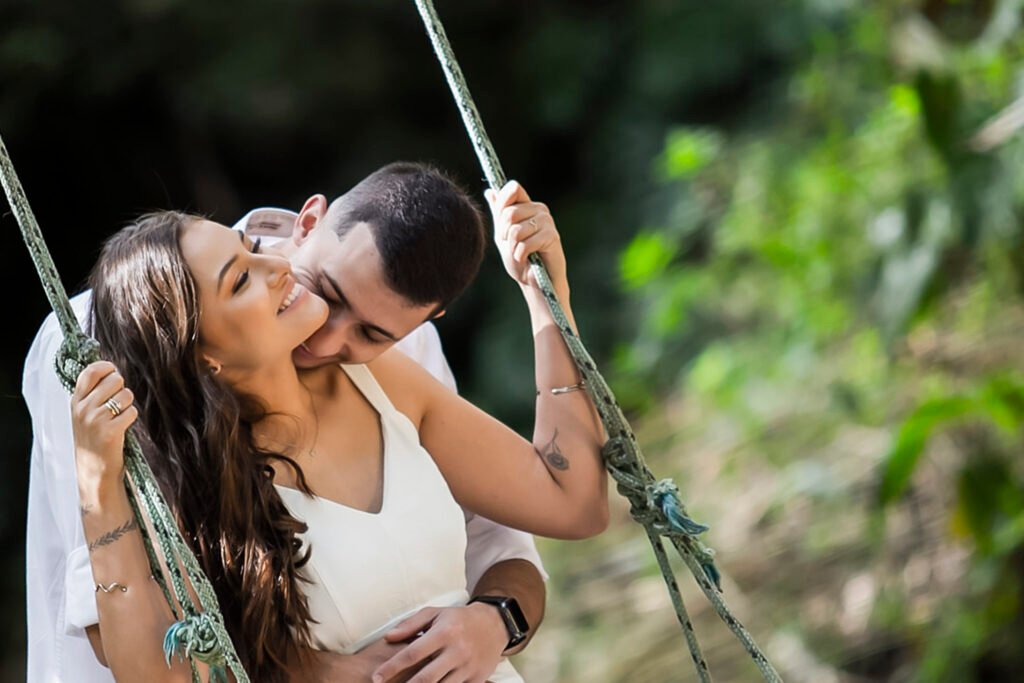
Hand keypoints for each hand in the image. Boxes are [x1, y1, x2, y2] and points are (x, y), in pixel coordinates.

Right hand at [71, 361, 136, 485]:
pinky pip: (131, 412)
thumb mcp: (84, 414)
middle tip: (117, 404)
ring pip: (126, 395)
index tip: (113, 372)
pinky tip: (122, 427)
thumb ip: (92, 394)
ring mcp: (95, 420)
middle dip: (122, 389)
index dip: (107, 368)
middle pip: (115, 380)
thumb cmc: (93, 439)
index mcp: (76, 401)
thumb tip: (112, 370)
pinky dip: (131, 418)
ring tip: (118, 418)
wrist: (93, 471)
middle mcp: (83, 408)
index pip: (90, 371)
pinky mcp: (109, 431)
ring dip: (128, 405)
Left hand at [373, 603, 508, 682]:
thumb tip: (388, 638)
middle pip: (425, 678)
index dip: (391, 667)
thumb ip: (411, 625)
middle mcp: (457, 651)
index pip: (412, 653)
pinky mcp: (477, 679)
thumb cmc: (458, 619)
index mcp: (444, 632)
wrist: (494, 625)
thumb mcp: (435, 613)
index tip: (376, 677)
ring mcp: (468, 667)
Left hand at [485, 181, 566, 291]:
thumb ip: (498, 214)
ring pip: (516, 229)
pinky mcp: (552, 236)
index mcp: (527, 205)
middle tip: (511, 245)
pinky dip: (520, 254)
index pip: (513, 188)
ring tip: (520, 253)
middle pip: (509, 213)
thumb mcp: (503, 235)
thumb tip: (489, 191)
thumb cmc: (520, 259)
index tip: (501, 224)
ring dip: (512, 247)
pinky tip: (525, 259)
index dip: (502, 203)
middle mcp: (539, 209)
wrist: (535, 282)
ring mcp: (547, 222)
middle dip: (504, 234)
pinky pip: (525, 242)